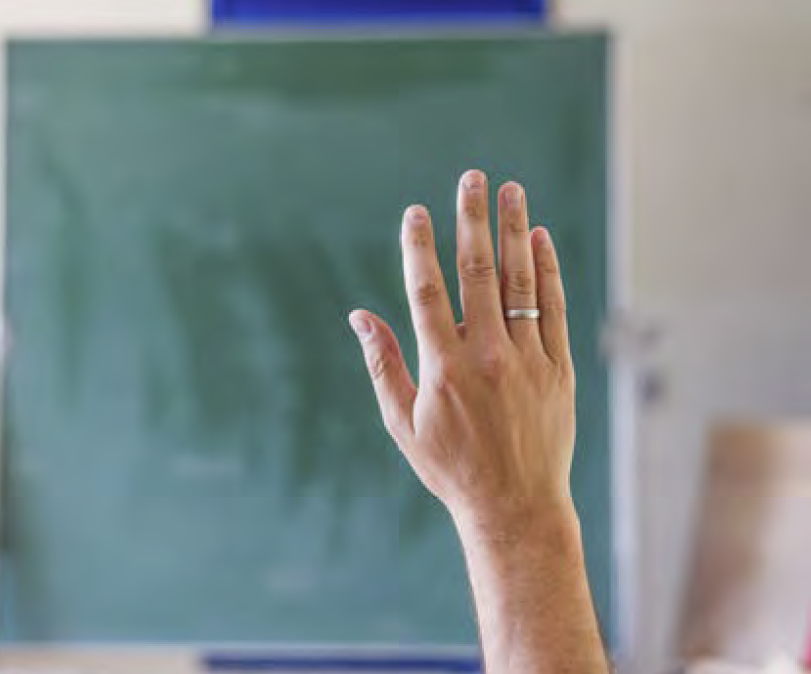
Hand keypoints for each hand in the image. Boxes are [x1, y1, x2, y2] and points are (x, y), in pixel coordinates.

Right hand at [349, 170, 575, 533]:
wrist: (515, 507)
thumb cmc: (450, 468)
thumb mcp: (402, 422)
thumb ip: (383, 364)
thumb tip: (359, 316)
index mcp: (444, 367)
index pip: (428, 291)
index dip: (420, 247)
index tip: (417, 212)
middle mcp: (488, 356)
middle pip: (478, 273)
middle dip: (472, 220)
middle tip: (472, 178)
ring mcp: (528, 360)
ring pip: (521, 282)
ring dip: (515, 232)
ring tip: (512, 190)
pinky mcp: (559, 369)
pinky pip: (555, 309)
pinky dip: (549, 271)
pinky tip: (541, 240)